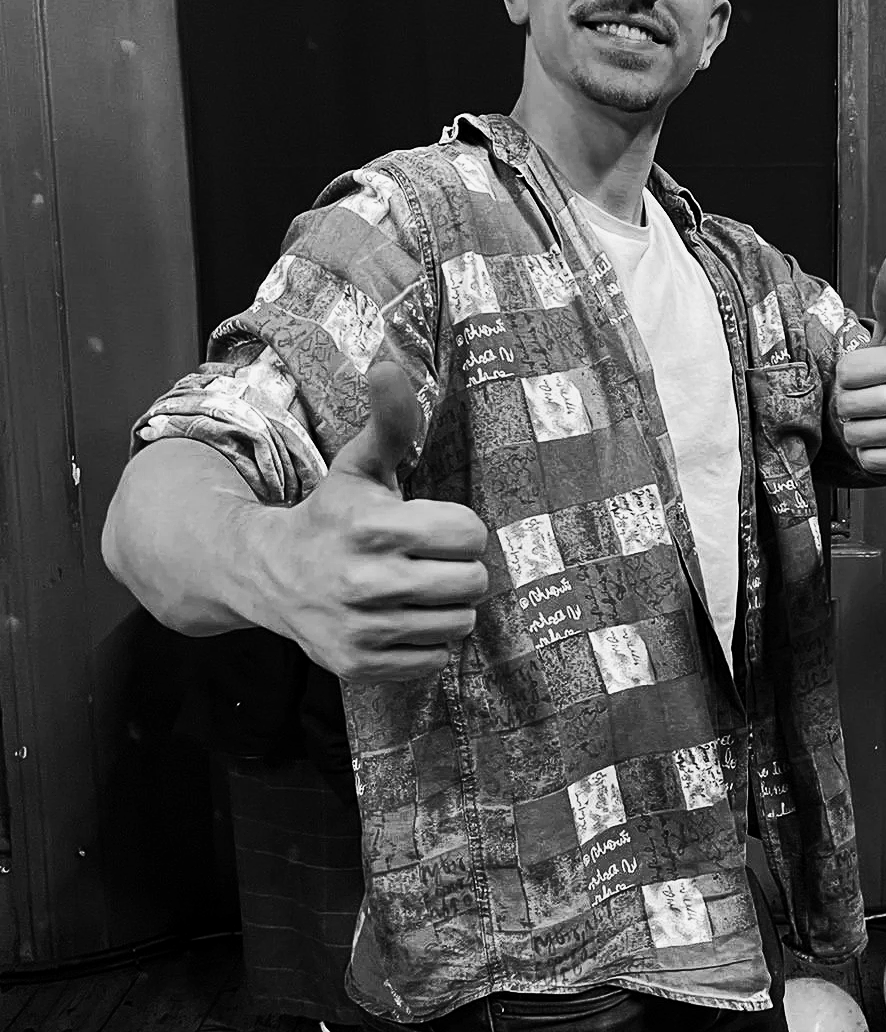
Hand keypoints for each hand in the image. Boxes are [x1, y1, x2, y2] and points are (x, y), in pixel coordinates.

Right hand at [249, 363, 488, 681]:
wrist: (268, 574)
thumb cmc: (332, 515)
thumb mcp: (360, 466)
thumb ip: (390, 422)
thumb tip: (389, 366)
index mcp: (373, 526)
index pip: (468, 534)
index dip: (459, 528)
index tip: (435, 526)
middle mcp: (365, 582)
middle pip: (470, 582)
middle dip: (459, 569)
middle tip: (432, 561)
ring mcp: (361, 629)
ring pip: (458, 624)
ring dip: (448, 607)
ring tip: (419, 590)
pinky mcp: (358, 665)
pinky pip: (434, 662)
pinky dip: (427, 644)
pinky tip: (401, 621)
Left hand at [832, 253, 885, 474]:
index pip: (847, 372)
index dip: (849, 375)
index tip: (865, 374)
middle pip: (847, 406)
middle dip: (849, 403)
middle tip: (867, 398)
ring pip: (855, 435)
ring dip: (857, 429)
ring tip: (875, 417)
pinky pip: (869, 460)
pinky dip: (869, 452)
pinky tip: (885, 437)